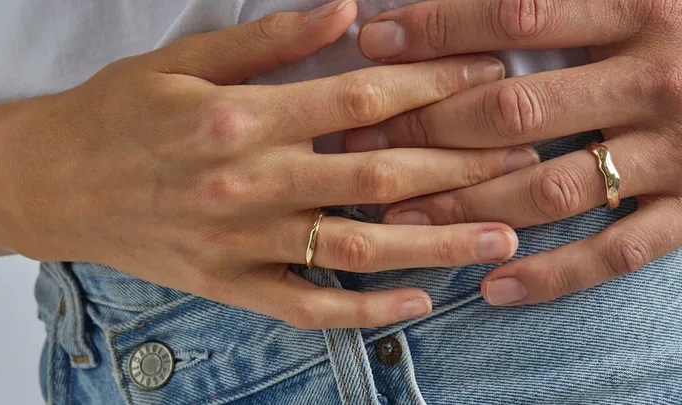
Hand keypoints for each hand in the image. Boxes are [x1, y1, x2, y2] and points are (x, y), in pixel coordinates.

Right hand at [0, 0, 526, 327]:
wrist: (52, 182)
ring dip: (437, 244)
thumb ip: (270, 40)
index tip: (486, 76)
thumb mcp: (184, 60)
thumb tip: (348, 11)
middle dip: (461, 165)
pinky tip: (418, 304)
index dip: (434, 86)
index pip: (362, 100)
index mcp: (242, 119)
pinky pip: (308, 307)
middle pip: (379, 175)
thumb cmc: (117, 114)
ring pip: (359, 247)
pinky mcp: (230, 285)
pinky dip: (365, 311)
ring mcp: (244, 243)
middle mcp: (251, 184)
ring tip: (503, 237)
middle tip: (525, 160)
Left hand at [352, 0, 681, 305]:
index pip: (517, 14)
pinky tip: (492, 285)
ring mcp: (678, 153)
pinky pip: (617, 252)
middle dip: (428, 125)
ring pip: (551, 187)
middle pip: (516, 109)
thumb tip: (492, 4)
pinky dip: (554, 274)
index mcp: (645, 8)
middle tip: (361, 139)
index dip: (439, 28)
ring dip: (468, 204)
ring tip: (401, 215)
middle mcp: (656, 81)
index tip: (375, 41)